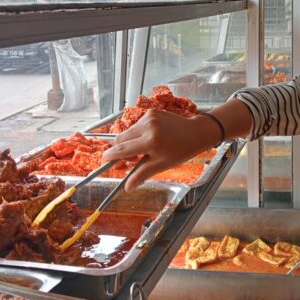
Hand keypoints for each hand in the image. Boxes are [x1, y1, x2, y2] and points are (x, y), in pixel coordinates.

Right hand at [101, 109, 220, 190]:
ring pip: (128, 131)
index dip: (110, 156)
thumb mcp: (161, 165)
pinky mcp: (150, 112)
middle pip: (120, 139)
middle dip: (120, 150)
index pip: (121, 149)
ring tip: (144, 149)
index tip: (104, 161)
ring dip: (130, 141)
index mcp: (150, 142)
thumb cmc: (180, 151)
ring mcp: (148, 117)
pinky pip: (136, 125)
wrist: (195, 132)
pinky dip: (138, 133)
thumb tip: (126, 187)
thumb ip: (141, 174)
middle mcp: (147, 126)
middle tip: (131, 159)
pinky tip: (150, 138)